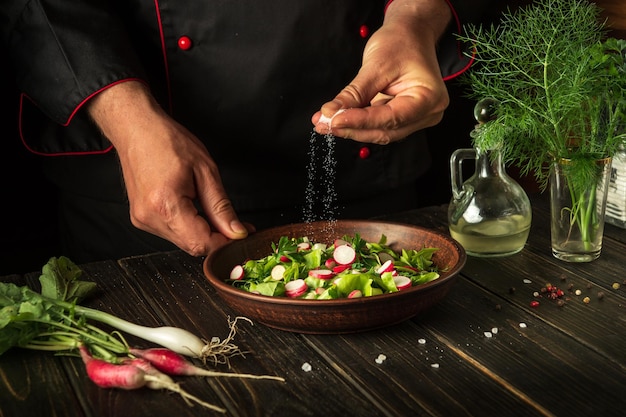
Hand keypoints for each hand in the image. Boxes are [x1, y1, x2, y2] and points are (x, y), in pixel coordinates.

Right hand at [88, 81, 249, 255]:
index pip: (202, 243)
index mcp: (166, 205)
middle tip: (236, 224)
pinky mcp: (141, 218)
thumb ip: (221, 206)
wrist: (136, 128)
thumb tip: (237, 232)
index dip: (226, 243)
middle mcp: (150, 218)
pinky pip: (172, 232)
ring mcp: (142, 220)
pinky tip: (194, 209)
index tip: (242, 234)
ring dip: (203, 233)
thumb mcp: (205, 170)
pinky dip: (188, 226)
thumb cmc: (167, 141)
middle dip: (218, 238)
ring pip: (183, 241)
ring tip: (211, 209)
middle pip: (193, 246)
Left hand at [312, 0, 451, 143]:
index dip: (360, 121)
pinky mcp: (403, 118)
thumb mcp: (376, 65)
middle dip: (352, 128)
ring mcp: (417, 118)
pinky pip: (379, 126)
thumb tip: (331, 113)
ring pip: (380, 132)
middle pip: (386, 131)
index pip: (391, 118)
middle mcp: (427, 113)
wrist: (410, 34)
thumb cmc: (400, 42)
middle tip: (325, 124)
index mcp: (429, 98)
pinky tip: (338, 119)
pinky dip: (358, 124)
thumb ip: (355, 93)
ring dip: (352, 129)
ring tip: (326, 123)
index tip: (335, 120)